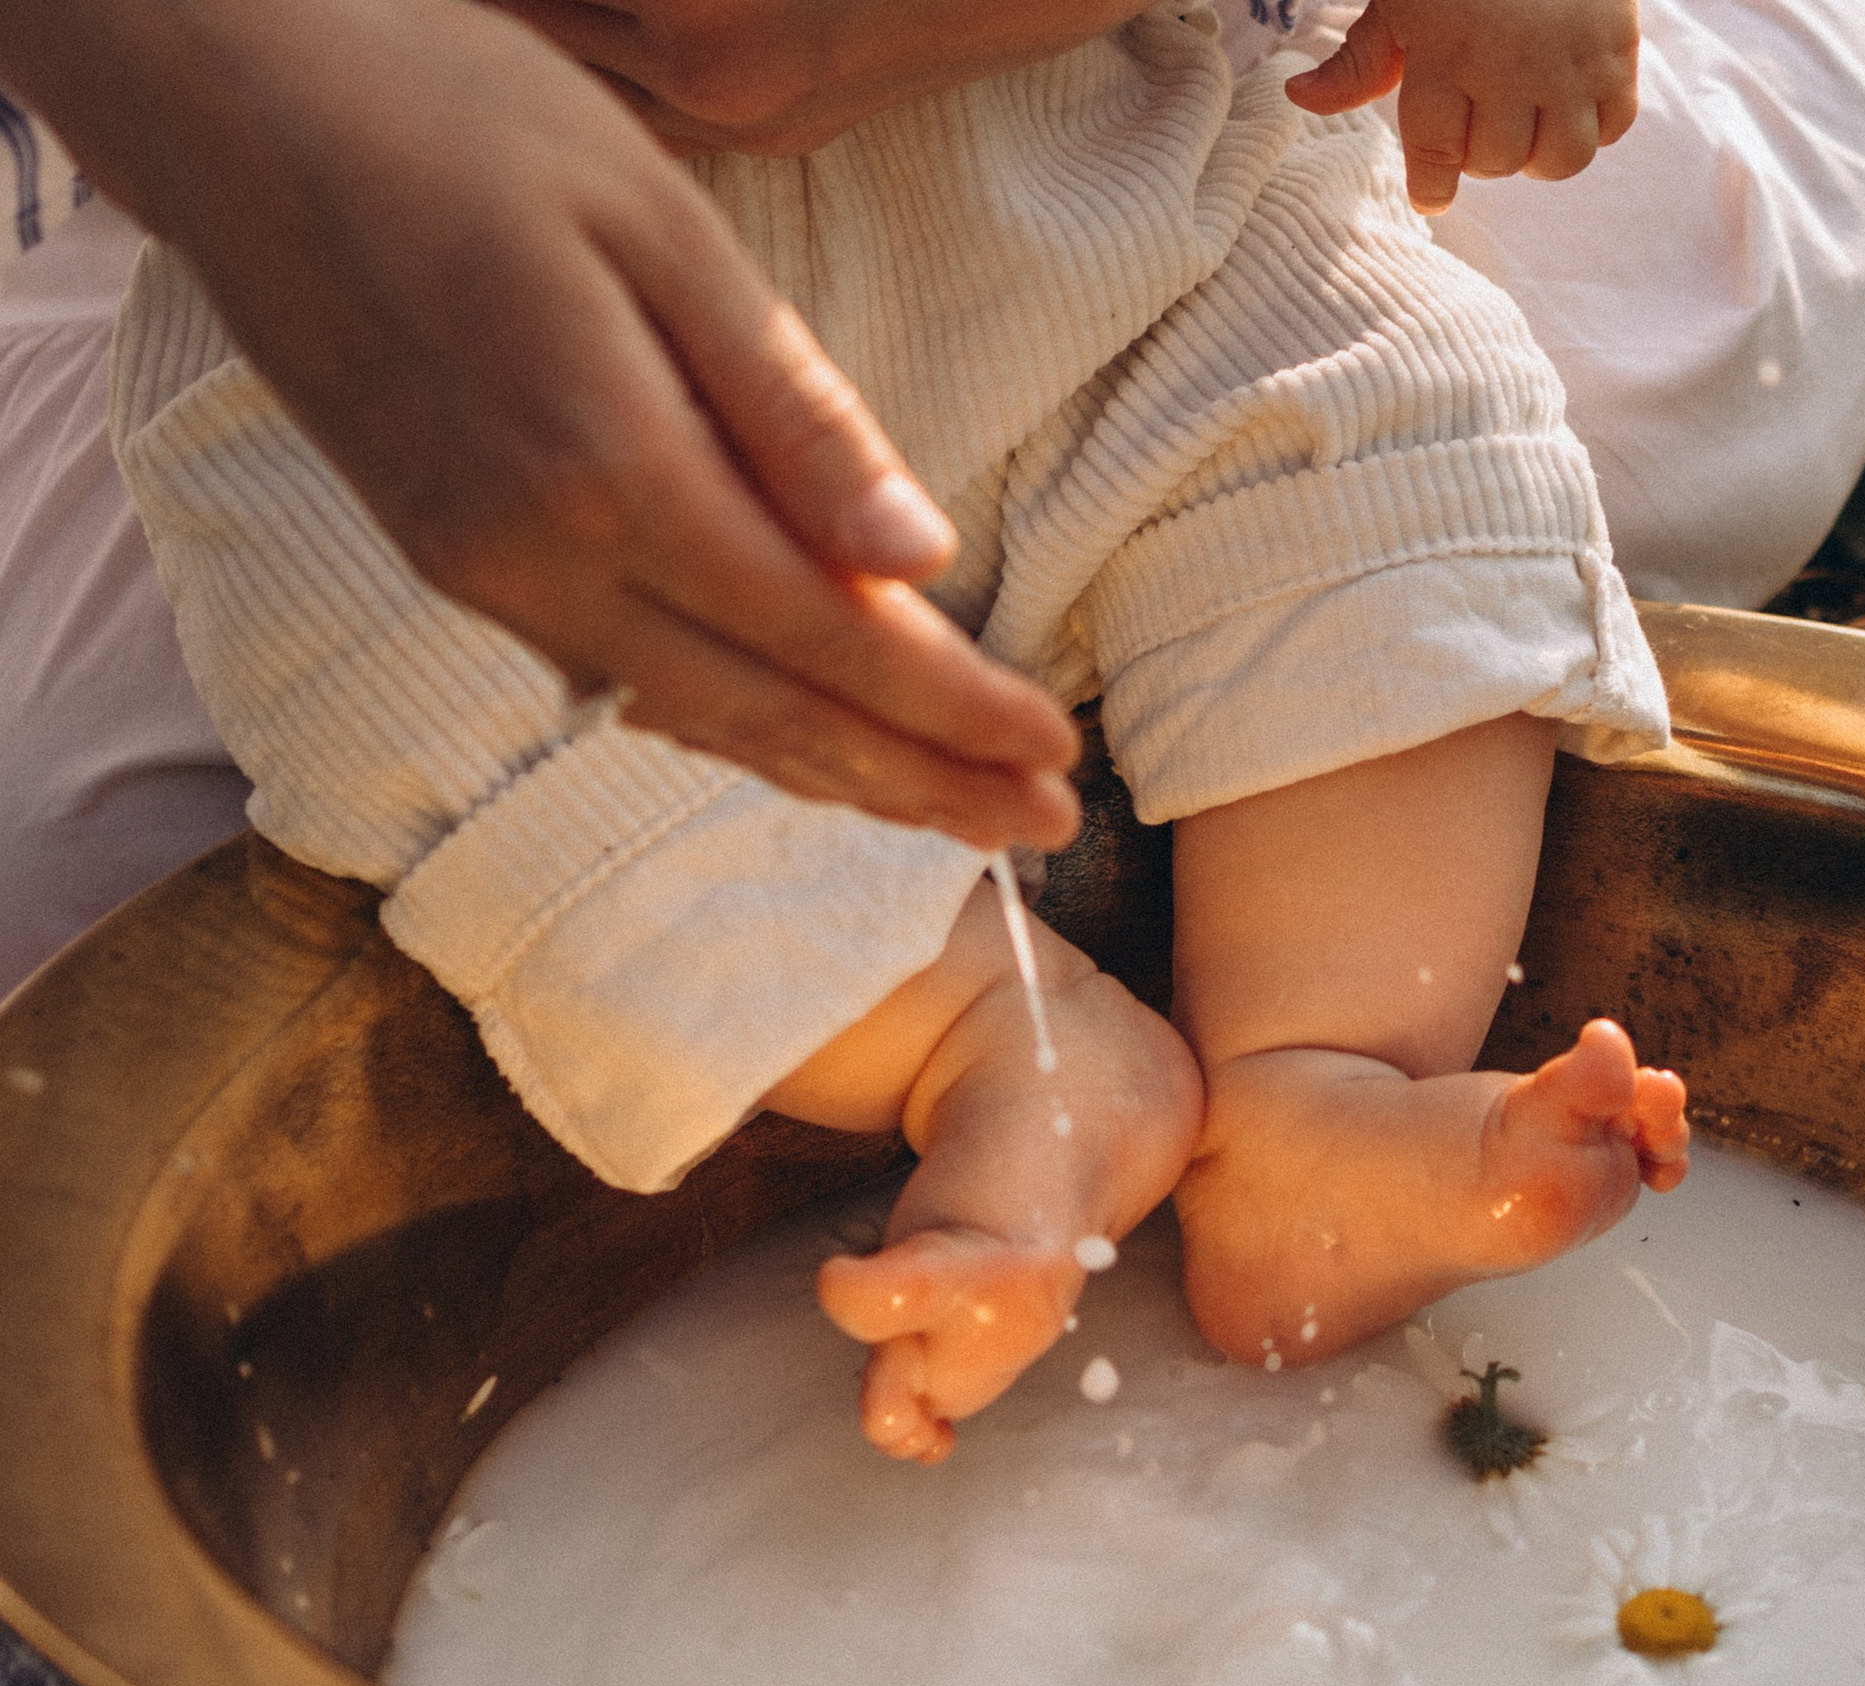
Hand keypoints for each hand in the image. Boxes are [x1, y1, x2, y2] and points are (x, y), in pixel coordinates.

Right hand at [2, 0, 1081, 849]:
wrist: (233, 102)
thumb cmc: (463, 116)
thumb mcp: (665, 229)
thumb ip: (795, 414)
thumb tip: (919, 564)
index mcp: (610, 472)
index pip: (827, 642)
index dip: (952, 711)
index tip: (1057, 760)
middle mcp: (537, 560)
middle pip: (771, 717)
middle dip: (919, 782)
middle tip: (1046, 830)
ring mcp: (481, 573)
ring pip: (694, 716)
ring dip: (832, 773)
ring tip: (950, 812)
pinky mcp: (452, 557)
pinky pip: (621, 676)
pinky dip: (730, 724)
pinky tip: (793, 740)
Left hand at [1283, 0, 1638, 213]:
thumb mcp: (1397, 1)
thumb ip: (1358, 61)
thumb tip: (1298, 98)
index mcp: (1445, 55)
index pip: (1437, 154)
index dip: (1431, 186)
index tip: (1430, 193)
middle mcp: (1509, 67)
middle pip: (1499, 164)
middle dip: (1483, 154)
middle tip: (1481, 121)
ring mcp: (1569, 62)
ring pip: (1562, 160)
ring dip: (1541, 153)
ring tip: (1529, 121)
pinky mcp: (1617, 51)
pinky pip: (1613, 126)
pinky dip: (1594, 125)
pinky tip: (1571, 99)